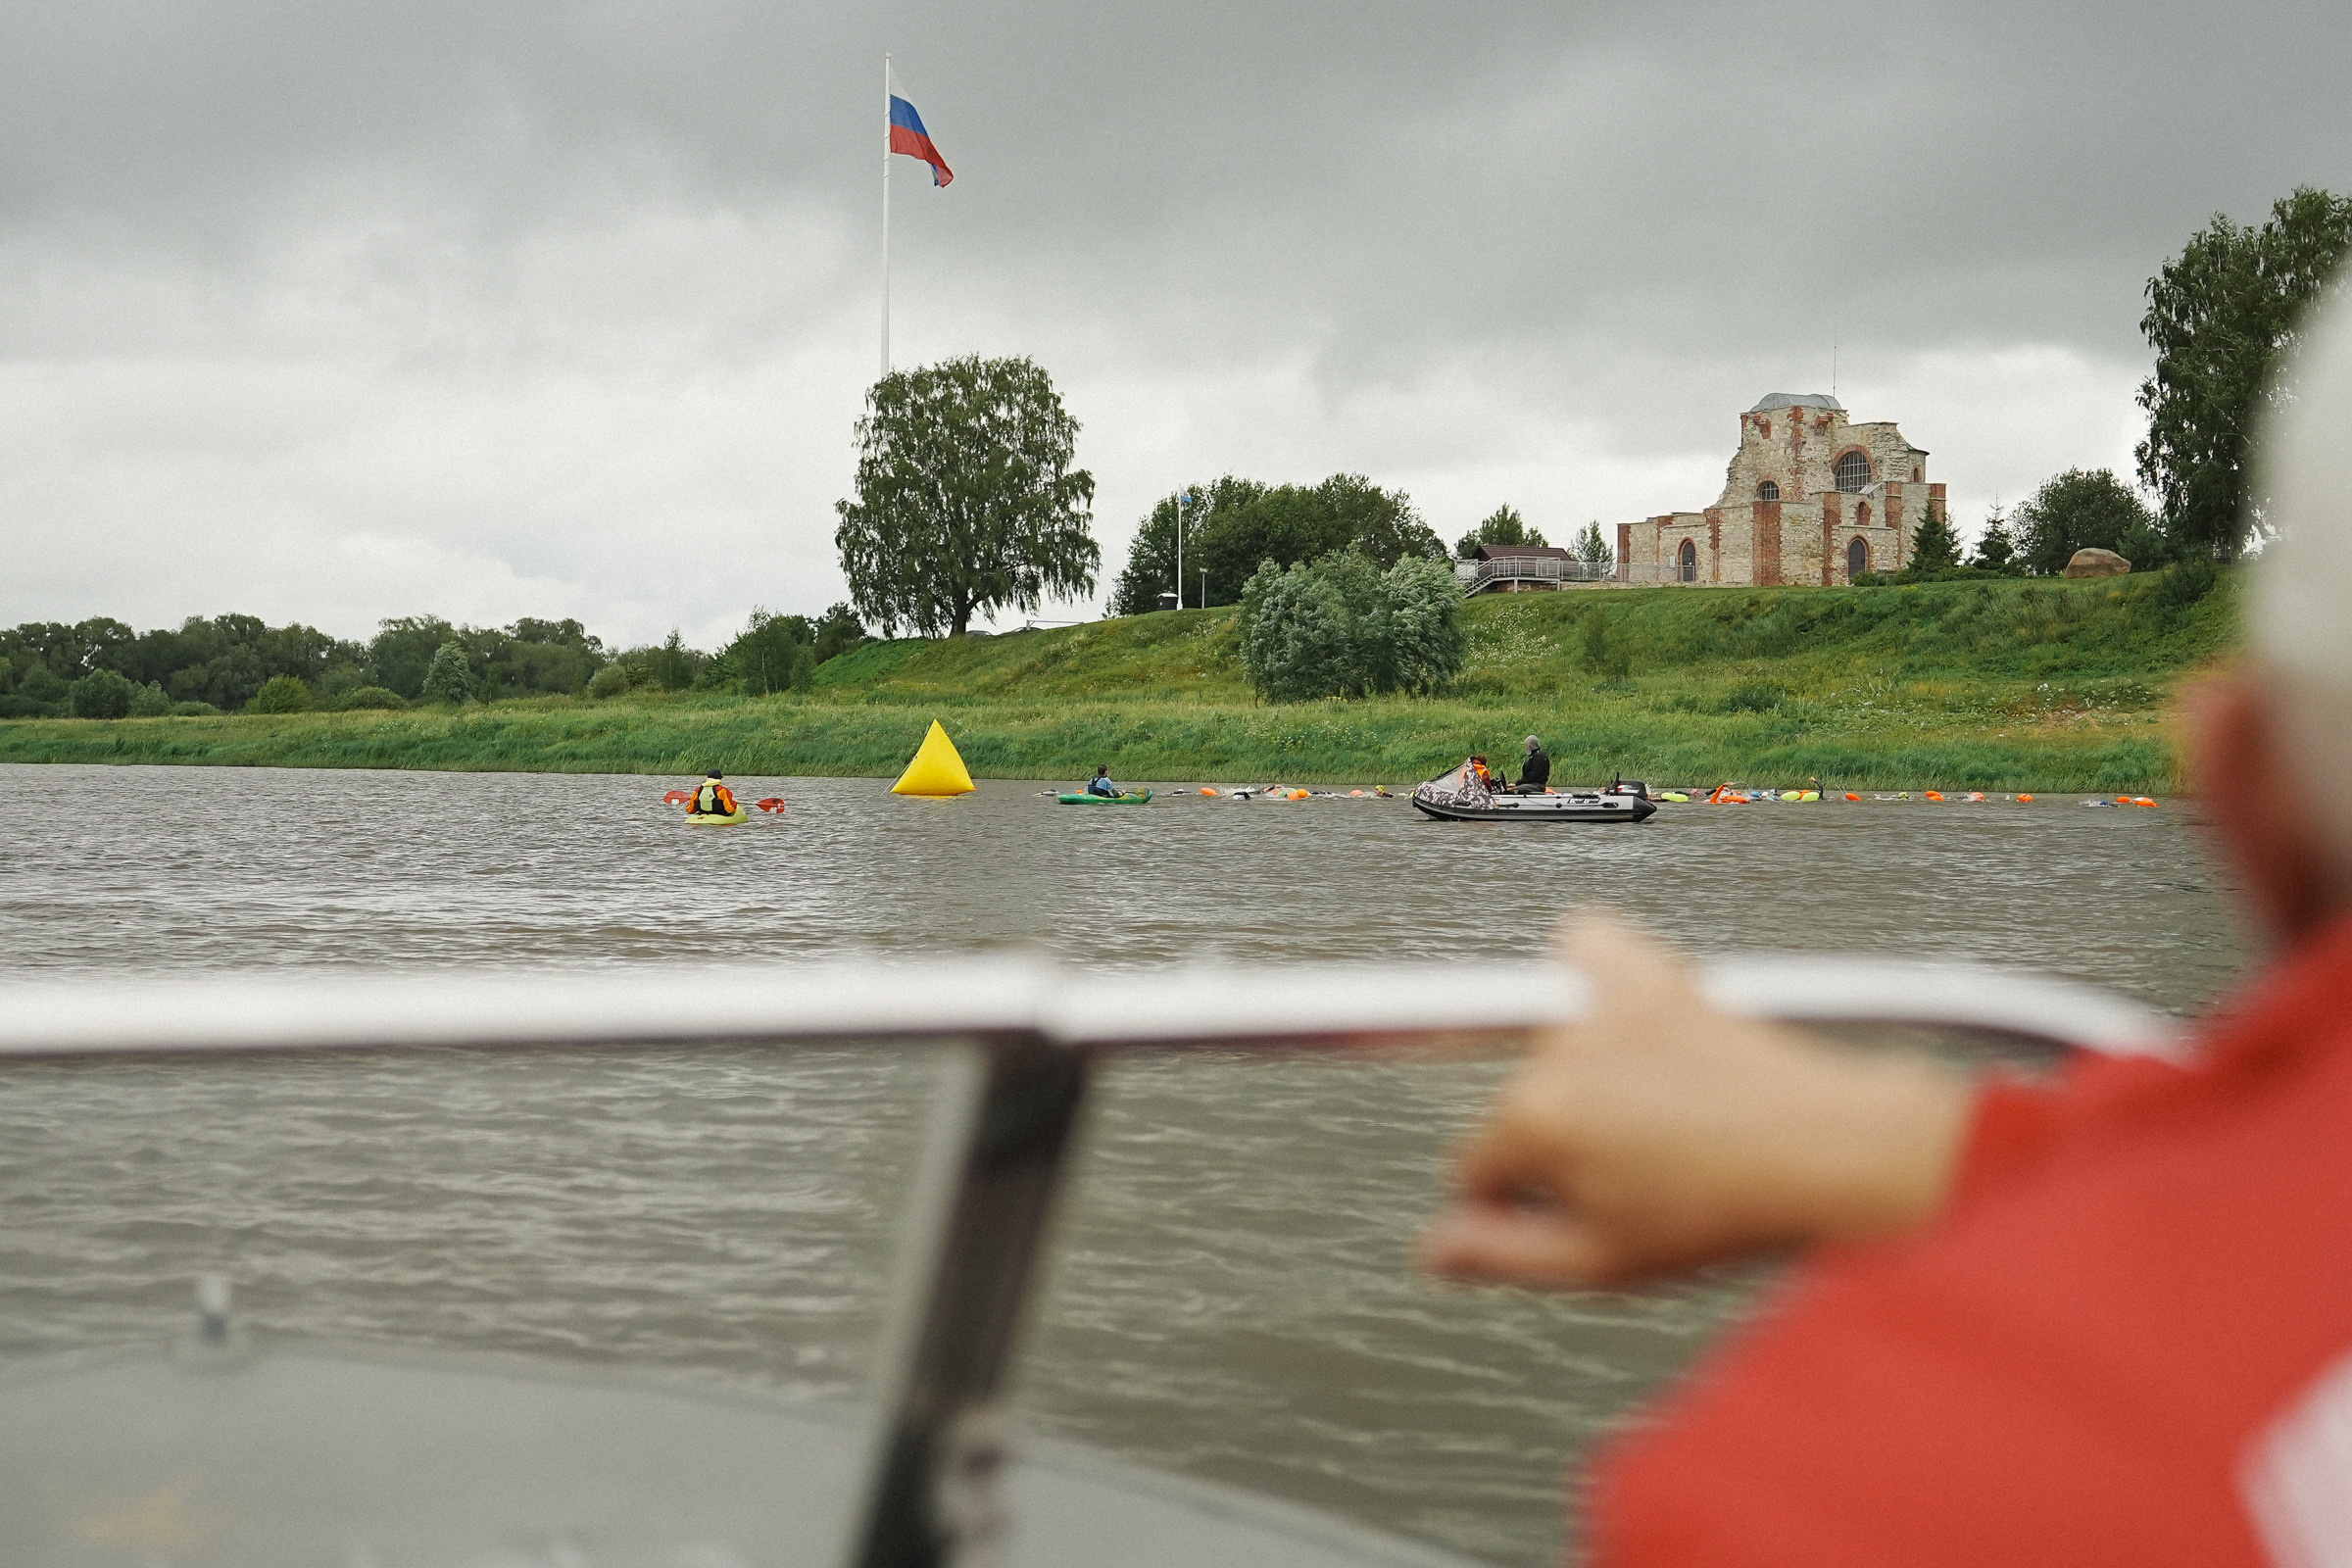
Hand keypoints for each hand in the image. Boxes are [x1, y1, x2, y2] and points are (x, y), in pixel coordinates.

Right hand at [1421, 912, 1972, 1287]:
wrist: (1830, 1154)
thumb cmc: (1729, 1208)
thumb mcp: (1602, 1262)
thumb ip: (1502, 1253)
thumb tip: (1432, 1247)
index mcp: (1537, 1122)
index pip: (1473, 1161)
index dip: (1508, 1197)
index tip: (1559, 1206)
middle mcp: (1559, 1050)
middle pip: (1510, 1099)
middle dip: (1550, 1137)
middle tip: (1621, 1170)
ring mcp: (1604, 1002)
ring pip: (1539, 1022)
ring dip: (1565, 1058)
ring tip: (1630, 1103)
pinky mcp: (1650, 971)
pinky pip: (1588, 940)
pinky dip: (1589, 964)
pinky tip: (1615, 1011)